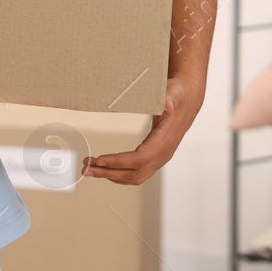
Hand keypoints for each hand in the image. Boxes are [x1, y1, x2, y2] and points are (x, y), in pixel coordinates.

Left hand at [81, 76, 203, 185]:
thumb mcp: (173, 94)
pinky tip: (104, 170)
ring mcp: (159, 159)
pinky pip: (136, 174)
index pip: (140, 158)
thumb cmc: (177, 96)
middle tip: (85, 168)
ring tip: (88, 169)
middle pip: (134, 172)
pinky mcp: (154, 159)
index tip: (99, 159)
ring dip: (109, 175)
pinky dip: (118, 175)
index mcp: (165, 141)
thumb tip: (167, 104)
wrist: (186, 101)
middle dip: (108, 172)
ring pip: (133, 176)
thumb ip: (169, 100)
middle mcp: (163, 154)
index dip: (119, 161)